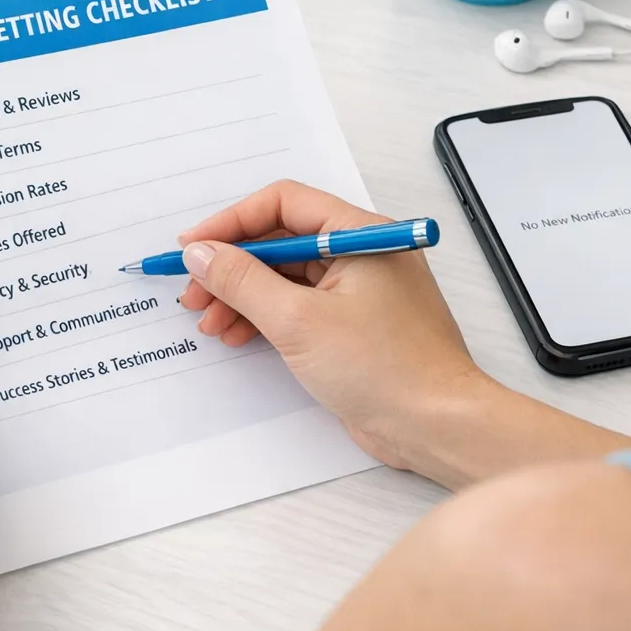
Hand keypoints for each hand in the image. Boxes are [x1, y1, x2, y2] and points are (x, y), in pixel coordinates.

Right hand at [179, 180, 488, 471]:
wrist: (436, 425)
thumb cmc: (388, 369)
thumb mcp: (298, 320)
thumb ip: (242, 280)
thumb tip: (202, 252)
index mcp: (361, 233)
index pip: (283, 204)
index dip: (232, 222)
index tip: (194, 246)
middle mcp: (362, 253)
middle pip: (281, 240)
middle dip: (232, 265)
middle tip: (194, 290)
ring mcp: (358, 289)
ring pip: (285, 276)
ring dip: (242, 295)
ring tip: (209, 321)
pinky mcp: (353, 324)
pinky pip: (298, 305)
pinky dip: (264, 316)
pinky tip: (237, 334)